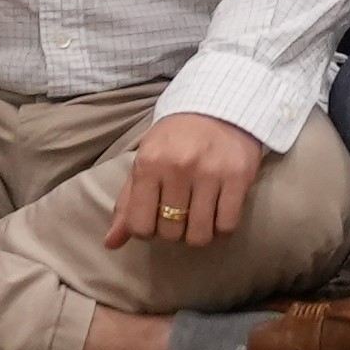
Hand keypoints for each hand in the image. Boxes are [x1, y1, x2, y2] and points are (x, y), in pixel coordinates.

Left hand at [107, 110, 270, 251]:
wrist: (220, 106)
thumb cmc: (175, 139)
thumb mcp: (145, 162)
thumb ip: (128, 203)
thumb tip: (110, 243)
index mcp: (149, 163)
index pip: (140, 225)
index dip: (146, 231)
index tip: (155, 220)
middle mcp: (178, 167)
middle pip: (171, 232)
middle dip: (174, 230)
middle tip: (180, 214)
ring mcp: (210, 172)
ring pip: (200, 234)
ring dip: (198, 233)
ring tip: (199, 217)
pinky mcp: (238, 176)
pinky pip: (227, 225)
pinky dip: (222, 227)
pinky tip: (218, 214)